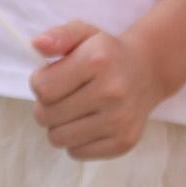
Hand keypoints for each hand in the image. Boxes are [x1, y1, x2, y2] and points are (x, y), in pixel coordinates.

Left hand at [27, 20, 171, 158]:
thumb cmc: (107, 53)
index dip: (40, 82)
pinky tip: (88, 123)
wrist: (147, 71)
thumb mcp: (83, 33)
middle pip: (46, 116)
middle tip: (62, 96)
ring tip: (73, 110)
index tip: (52, 77)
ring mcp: (119, 120)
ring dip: (59, 126)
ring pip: (58, 139)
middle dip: (46, 106)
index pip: (43, 88)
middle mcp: (111, 91)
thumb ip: (59, 36)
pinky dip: (76, 141)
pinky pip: (76, 153)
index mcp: (98, 60)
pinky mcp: (123, 142)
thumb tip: (37, 44)